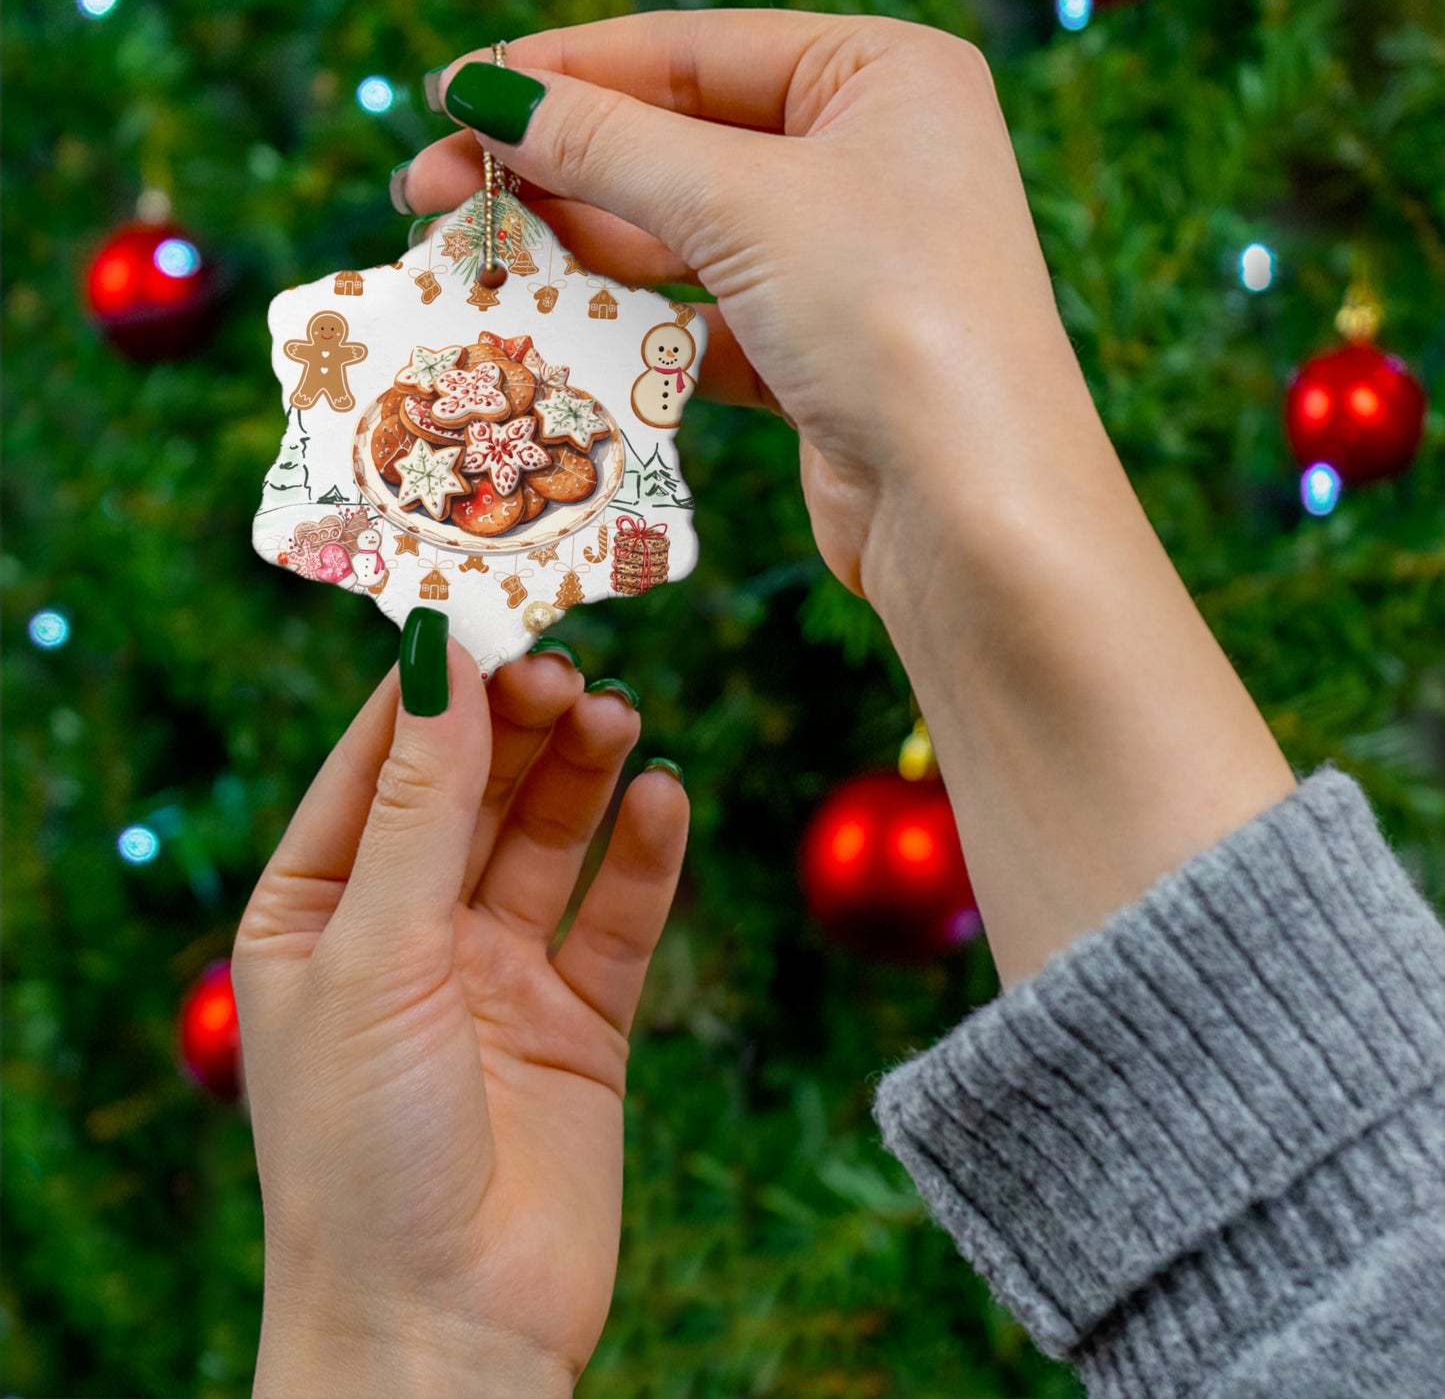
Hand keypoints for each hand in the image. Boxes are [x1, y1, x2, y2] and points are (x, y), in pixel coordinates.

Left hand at [232, 641, 686, 1395]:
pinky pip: (617, 916)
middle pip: (474, 790)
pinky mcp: (580, 1021)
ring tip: (619, 716)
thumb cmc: (363, 1149)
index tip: (487, 604)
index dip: (432, 686)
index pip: (378, 763)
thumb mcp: (377, 954)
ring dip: (584, 774)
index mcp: (320, 911)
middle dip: (519, 724)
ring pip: (549, 840)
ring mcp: (498, 975)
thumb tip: (440, 657)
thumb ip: (420, 806)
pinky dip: (644, 856)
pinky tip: (665, 798)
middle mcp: (409, 932)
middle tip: (569, 663)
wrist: (445, 1332)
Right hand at [402, 12, 1294, 989]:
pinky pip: (702, 317)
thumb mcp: (743, 204)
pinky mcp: (817, 354)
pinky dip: (631, 322)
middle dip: (554, 166)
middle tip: (431, 192)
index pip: (691, 50)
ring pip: (683, 236)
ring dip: (579, 246)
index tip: (451, 97)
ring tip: (472, 255)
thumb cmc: (893, 317)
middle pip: (679, 142)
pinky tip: (552, 324)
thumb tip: (487, 93)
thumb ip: (608, 144)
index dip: (563, 72)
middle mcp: (870, 158)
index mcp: (882, 76)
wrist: (975, 514)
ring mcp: (845, 262)